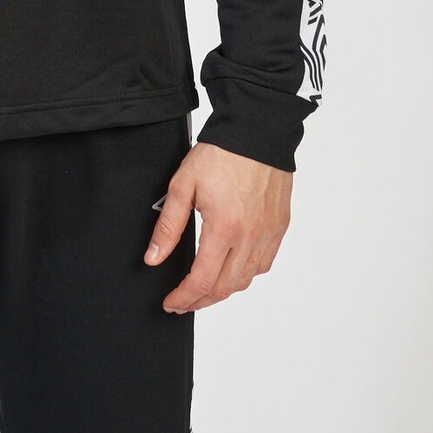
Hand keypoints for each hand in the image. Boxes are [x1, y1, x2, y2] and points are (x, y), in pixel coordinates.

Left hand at [144, 141, 291, 312]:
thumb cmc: (221, 152)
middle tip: (182, 302)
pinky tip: (231, 270)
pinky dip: (245, 275)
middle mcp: (250, 236)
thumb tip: (154, 257)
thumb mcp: (183, 184)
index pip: (202, 280)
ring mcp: (268, 233)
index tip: (171, 303)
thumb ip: (168, 225)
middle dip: (200, 301)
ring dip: (222, 291)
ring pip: (246, 280)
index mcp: (224, 228)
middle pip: (225, 288)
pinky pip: (264, 264)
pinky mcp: (279, 226)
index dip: (184, 298)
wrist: (257, 130)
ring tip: (203, 289)